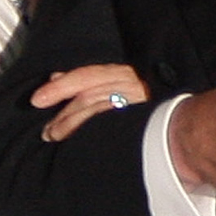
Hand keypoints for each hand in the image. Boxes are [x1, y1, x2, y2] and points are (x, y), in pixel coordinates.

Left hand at [33, 64, 148, 141]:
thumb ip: (86, 82)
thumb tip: (55, 78)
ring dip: (73, 124)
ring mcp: (139, 104)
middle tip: (47, 130)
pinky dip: (93, 132)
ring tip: (55, 137)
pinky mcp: (144, 122)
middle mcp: (132, 85)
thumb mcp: (115, 86)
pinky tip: (81, 141)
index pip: (87, 76)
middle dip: (64, 114)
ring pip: (99, 111)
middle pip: (89, 95)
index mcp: (123, 75)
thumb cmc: (144, 107)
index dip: (60, 87)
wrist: (178, 126)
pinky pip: (113, 126)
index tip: (37, 99)